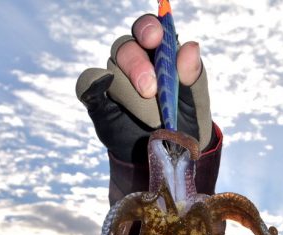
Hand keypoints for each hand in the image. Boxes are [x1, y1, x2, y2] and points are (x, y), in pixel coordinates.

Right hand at [76, 14, 211, 161]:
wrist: (169, 158)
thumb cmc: (186, 123)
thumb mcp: (195, 102)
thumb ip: (194, 76)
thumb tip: (190, 47)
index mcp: (160, 54)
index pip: (149, 29)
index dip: (149, 29)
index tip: (154, 40)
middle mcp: (135, 62)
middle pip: (125, 47)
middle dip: (137, 66)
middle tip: (151, 90)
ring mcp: (115, 81)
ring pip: (113, 72)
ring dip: (132, 97)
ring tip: (153, 121)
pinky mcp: (99, 101)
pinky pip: (87, 83)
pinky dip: (91, 83)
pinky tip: (100, 88)